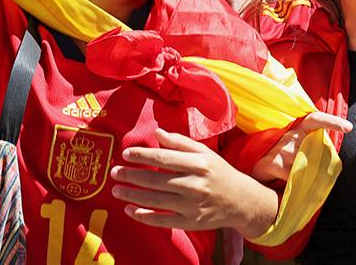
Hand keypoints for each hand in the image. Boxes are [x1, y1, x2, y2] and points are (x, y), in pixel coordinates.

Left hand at [111, 128, 277, 236]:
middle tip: (114, 173)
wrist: (241, 201)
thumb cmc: (219, 173)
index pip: (165, 159)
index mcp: (199, 164)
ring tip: (116, 190)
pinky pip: (163, 220)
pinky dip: (145, 216)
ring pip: (156, 201)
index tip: (126, 154)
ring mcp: (193, 206)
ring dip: (133, 195)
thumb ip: (180, 143)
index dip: (143, 156)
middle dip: (132, 176)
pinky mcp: (191, 223)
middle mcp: (196, 185)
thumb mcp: (205, 154)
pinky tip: (130, 210)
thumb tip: (157, 133)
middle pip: (157, 180)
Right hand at [252, 112, 351, 182]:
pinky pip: (292, 177)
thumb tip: (331, 165)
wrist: (255, 171)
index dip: (332, 121)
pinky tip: (285, 184)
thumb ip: (313, 152)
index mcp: (298, 129)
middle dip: (316, 167)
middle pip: (314, 152)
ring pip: (304, 166)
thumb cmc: (281, 162)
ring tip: (293, 180)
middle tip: (309, 176)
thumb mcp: (298, 153)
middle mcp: (290, 135)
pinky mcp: (273, 163)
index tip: (349, 127)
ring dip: (304, 177)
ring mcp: (281, 148)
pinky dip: (293, 184)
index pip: (315, 119)